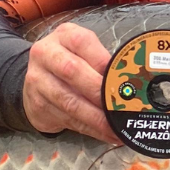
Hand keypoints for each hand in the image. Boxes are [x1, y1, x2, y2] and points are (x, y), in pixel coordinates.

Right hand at [22, 23, 117, 144]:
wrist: (37, 77)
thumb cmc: (71, 60)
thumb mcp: (85, 50)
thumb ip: (103, 61)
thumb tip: (132, 81)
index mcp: (64, 35)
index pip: (83, 44)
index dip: (104, 63)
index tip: (122, 79)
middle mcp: (45, 54)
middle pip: (73, 72)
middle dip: (100, 93)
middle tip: (122, 108)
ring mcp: (37, 81)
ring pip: (69, 102)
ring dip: (97, 119)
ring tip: (118, 129)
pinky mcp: (37, 105)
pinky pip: (67, 120)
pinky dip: (90, 129)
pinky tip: (106, 134)